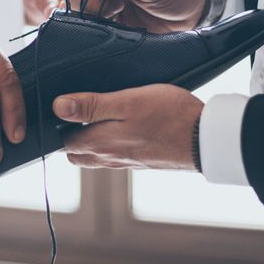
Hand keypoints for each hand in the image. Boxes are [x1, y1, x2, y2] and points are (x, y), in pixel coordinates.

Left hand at [53, 84, 202, 169]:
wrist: (206, 138)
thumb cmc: (169, 115)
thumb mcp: (127, 101)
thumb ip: (92, 105)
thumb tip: (58, 107)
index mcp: (101, 144)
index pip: (63, 142)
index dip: (59, 125)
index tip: (63, 108)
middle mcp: (110, 158)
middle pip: (77, 152)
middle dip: (71, 136)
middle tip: (79, 112)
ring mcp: (127, 162)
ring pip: (96, 156)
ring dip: (91, 140)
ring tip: (100, 117)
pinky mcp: (142, 162)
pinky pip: (116, 156)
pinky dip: (111, 144)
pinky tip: (123, 127)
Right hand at [66, 0, 207, 32]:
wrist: (196, 9)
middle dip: (86, 3)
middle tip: (112, 8)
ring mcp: (107, 0)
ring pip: (80, 10)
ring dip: (93, 17)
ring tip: (117, 17)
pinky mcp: (112, 20)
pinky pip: (93, 26)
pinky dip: (98, 29)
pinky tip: (116, 28)